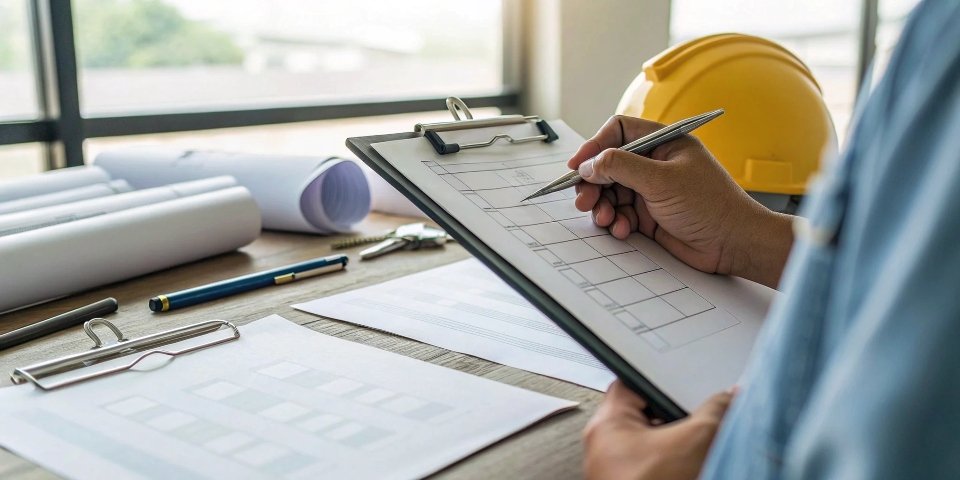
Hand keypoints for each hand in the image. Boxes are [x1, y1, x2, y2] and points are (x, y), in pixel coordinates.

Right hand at [568, 115, 792, 287]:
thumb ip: (621, 167)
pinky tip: (622, 230)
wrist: (733, 244)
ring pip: (610, 192)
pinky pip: (620, 213)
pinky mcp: (649, 215)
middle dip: (594, 182)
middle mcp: (655, 164)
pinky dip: (615, 222)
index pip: (619, 131)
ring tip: (604, 218)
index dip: (595, 146)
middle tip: (584, 199)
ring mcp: (651, 190)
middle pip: (609, 165)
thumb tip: (589, 164)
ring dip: (602, 205)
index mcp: (663, 142)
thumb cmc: (711, 206)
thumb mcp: (662, 180)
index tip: (579, 165)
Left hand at [582, 381, 733, 479]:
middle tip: (702, 415)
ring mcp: (620, 471)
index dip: (662, 377)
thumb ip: (715, 411)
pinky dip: (678, 464)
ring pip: (656, 444)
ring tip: (701, 446)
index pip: (632, 382)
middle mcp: (607, 447)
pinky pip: (659, 467)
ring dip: (681, 443)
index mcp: (608, 424)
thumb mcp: (695, 440)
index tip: (687, 378)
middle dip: (677, 414)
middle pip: (647, 415)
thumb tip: (730, 397)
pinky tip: (696, 466)